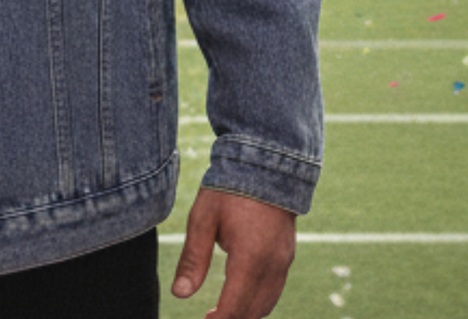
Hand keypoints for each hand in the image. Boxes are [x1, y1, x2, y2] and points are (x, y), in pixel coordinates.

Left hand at [170, 187, 295, 317]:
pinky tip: (240, 295)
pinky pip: (274, 290)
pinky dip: (258, 301)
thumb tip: (179, 294)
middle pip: (252, 312)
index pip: (234, 308)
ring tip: (220, 312)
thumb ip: (193, 258)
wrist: (265, 163)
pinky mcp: (288, 256)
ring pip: (266, 304)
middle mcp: (272, 266)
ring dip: (245, 313)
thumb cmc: (228, 190)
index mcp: (249, 258)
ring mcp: (284, 262)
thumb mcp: (203, 219)